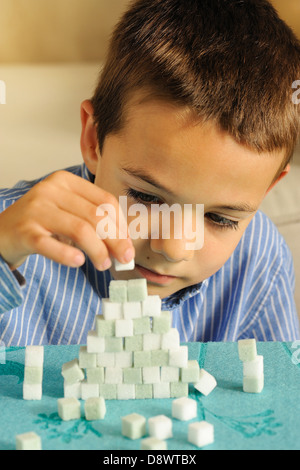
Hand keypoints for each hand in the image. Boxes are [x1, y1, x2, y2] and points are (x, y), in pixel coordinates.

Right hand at [0, 171, 133, 269]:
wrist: (1, 233)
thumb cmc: (40, 224)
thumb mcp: (68, 213)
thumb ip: (93, 221)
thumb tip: (124, 244)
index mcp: (65, 181)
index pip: (105, 200)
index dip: (121, 225)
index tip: (128, 245)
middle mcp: (50, 190)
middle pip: (96, 216)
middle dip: (115, 241)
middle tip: (123, 259)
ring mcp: (36, 210)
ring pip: (80, 230)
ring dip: (98, 251)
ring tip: (104, 264)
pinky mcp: (24, 231)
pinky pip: (51, 245)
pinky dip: (68, 255)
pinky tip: (78, 263)